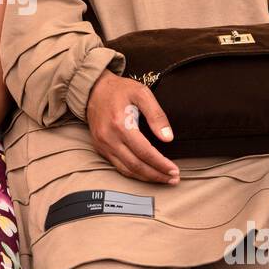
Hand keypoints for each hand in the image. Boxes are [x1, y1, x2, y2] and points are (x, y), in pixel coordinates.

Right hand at [85, 70, 179, 185]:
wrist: (93, 89)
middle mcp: (109, 138)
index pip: (145, 152)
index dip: (161, 164)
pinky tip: (145, 174)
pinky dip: (133, 173)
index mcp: (120, 124)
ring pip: (126, 169)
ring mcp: (103, 145)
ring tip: (162, 179)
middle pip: (136, 165)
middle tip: (173, 180)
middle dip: (156, 175)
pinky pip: (117, 166)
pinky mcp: (100, 148)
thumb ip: (156, 115)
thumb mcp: (142, 93)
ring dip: (146, 177)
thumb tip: (168, 138)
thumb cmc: (120, 90)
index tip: (175, 171)